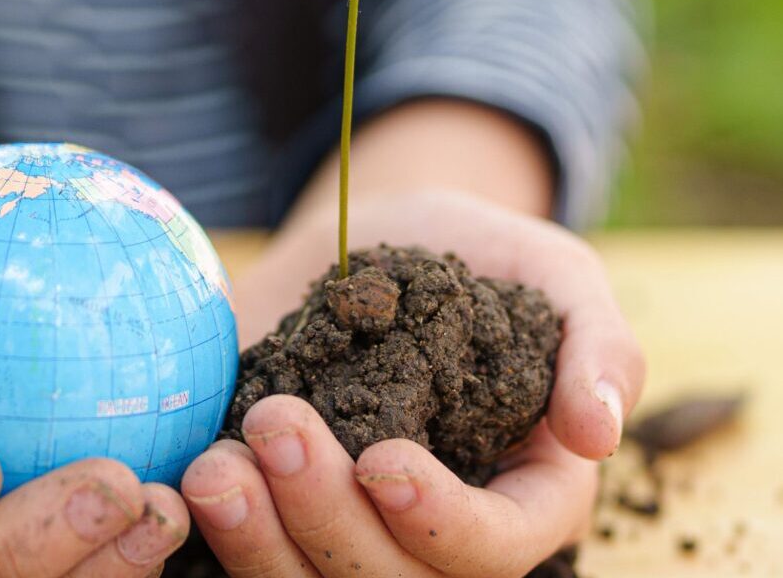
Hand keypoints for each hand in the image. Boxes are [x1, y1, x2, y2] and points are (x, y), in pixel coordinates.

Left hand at [182, 189, 643, 576]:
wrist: (376, 236)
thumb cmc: (482, 256)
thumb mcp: (555, 274)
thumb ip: (597, 346)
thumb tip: (598, 433)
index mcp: (523, 498)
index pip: (493, 548)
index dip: (438, 521)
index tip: (383, 459)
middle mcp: (434, 536)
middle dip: (327, 518)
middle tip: (276, 423)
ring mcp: (350, 533)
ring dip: (257, 543)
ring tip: (214, 469)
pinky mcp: (277, 516)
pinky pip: (244, 559)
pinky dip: (211, 535)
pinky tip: (185, 478)